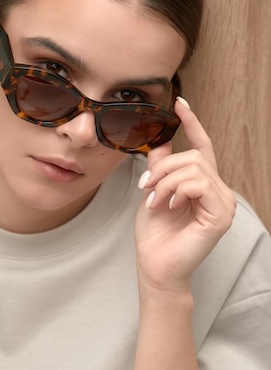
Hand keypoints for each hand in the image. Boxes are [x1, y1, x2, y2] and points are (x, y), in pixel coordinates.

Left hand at [135, 97, 235, 292]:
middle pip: (193, 156)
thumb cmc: (155, 236)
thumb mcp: (153, 192)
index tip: (180, 102)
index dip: (192, 124)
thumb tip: (159, 140)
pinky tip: (168, 206)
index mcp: (203, 186)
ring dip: (165, 182)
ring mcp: (223, 204)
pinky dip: (176, 190)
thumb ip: (160, 167)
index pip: (202, 148)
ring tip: (155, 201)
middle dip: (163, 167)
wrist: (156, 267)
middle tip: (145, 187)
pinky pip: (198, 183)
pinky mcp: (221, 215)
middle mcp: (218, 192)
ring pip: (194, 168)